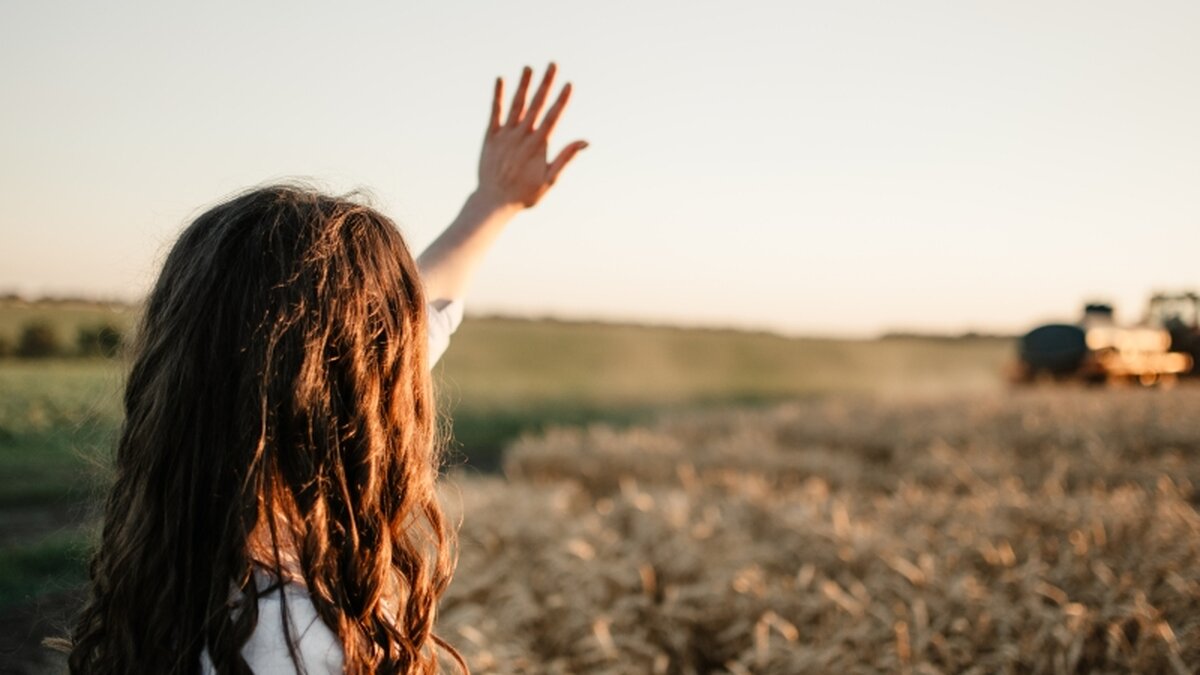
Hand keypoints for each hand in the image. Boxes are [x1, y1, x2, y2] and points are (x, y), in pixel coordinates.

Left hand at [477, 63, 587, 208]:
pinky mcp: (490, 137)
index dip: (561, 100)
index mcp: (538, 146)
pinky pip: (495, 112)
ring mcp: (505, 135)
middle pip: (536, 105)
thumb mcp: (549, 180)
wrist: (493, 201)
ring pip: (516, 105)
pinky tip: (501, 79)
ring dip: (523, 84)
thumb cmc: (525, 194)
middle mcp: (522, 137)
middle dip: (545, 84)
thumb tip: (585, 142)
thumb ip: (565, 158)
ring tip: (529, 67)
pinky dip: (498, 96)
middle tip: (552, 64)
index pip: (552, 117)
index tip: (569, 84)